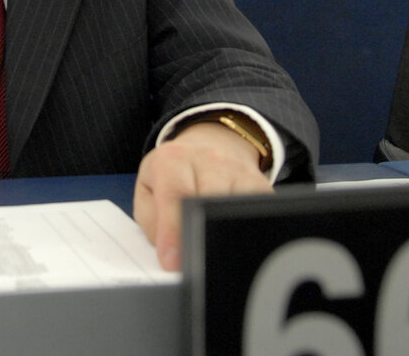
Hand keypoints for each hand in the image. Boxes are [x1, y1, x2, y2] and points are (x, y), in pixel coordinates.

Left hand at [133, 120, 271, 270]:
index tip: (172, 262)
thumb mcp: (148, 190)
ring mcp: (238, 171)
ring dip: (220, 235)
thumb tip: (172, 254)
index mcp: (173, 159)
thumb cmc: (173, 175)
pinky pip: (256, 214)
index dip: (173, 231)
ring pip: (233, 211)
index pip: (176, 195)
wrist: (209, 147)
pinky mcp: (260, 185)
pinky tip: (229, 235)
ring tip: (208, 246)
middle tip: (191, 262)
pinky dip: (241, 231)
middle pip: (208, 203)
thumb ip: (152, 221)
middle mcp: (208, 160)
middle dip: (198, 237)